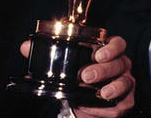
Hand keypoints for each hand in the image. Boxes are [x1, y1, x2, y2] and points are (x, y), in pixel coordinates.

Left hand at [19, 36, 134, 116]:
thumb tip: (25, 47)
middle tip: (86, 75)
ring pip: (124, 83)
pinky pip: (121, 104)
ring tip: (100, 93)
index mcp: (107, 52)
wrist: (86, 105)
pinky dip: (108, 108)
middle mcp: (120, 65)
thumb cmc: (80, 78)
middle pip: (119, 63)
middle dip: (103, 69)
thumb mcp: (64, 66)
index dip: (111, 47)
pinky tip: (98, 107)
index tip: (98, 54)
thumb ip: (46, 55)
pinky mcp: (125, 102)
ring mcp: (125, 83)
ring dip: (112, 87)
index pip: (117, 44)